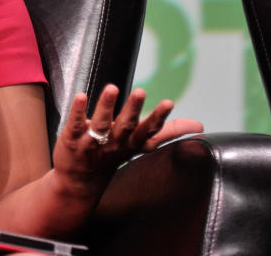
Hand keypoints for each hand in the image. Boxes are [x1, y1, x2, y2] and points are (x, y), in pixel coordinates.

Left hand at [51, 85, 202, 197]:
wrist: (79, 181)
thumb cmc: (113, 155)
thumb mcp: (141, 145)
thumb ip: (167, 132)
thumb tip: (199, 126)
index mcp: (132, 143)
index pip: (147, 131)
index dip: (158, 118)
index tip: (169, 103)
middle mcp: (114, 144)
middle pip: (125, 126)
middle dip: (133, 110)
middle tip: (141, 91)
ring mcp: (92, 143)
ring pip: (100, 125)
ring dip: (106, 106)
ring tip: (112, 88)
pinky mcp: (71, 140)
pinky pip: (74, 125)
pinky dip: (77, 112)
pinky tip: (81, 96)